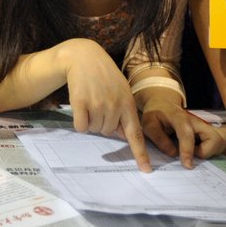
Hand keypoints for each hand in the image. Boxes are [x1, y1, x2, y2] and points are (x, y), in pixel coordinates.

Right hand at [62, 38, 151, 171]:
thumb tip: (123, 135)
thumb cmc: (104, 76)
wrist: (84, 57)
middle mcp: (115, 106)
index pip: (136, 135)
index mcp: (128, 104)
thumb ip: (124, 112)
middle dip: (103, 122)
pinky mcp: (81, 103)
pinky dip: (79, 120)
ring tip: (91, 99)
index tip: (146, 170)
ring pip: (94, 130)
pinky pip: (80, 126)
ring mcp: (98, 105)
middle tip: (99, 102)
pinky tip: (80, 104)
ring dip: (91, 120)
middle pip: (108, 133)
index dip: (140, 154)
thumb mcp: (121, 91)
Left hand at [139, 94, 225, 167]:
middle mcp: (197, 121)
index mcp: (180, 118)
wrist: (164, 102)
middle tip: (194, 154)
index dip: (188, 151)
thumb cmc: (156, 114)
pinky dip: (219, 148)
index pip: (187, 134)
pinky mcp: (210, 129)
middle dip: (207, 152)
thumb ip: (159, 138)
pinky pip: (224, 140)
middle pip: (215, 138)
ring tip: (199, 152)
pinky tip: (206, 150)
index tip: (188, 166)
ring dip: (213, 151)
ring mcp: (205, 125)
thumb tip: (173, 154)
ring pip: (223, 140)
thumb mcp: (149, 124)